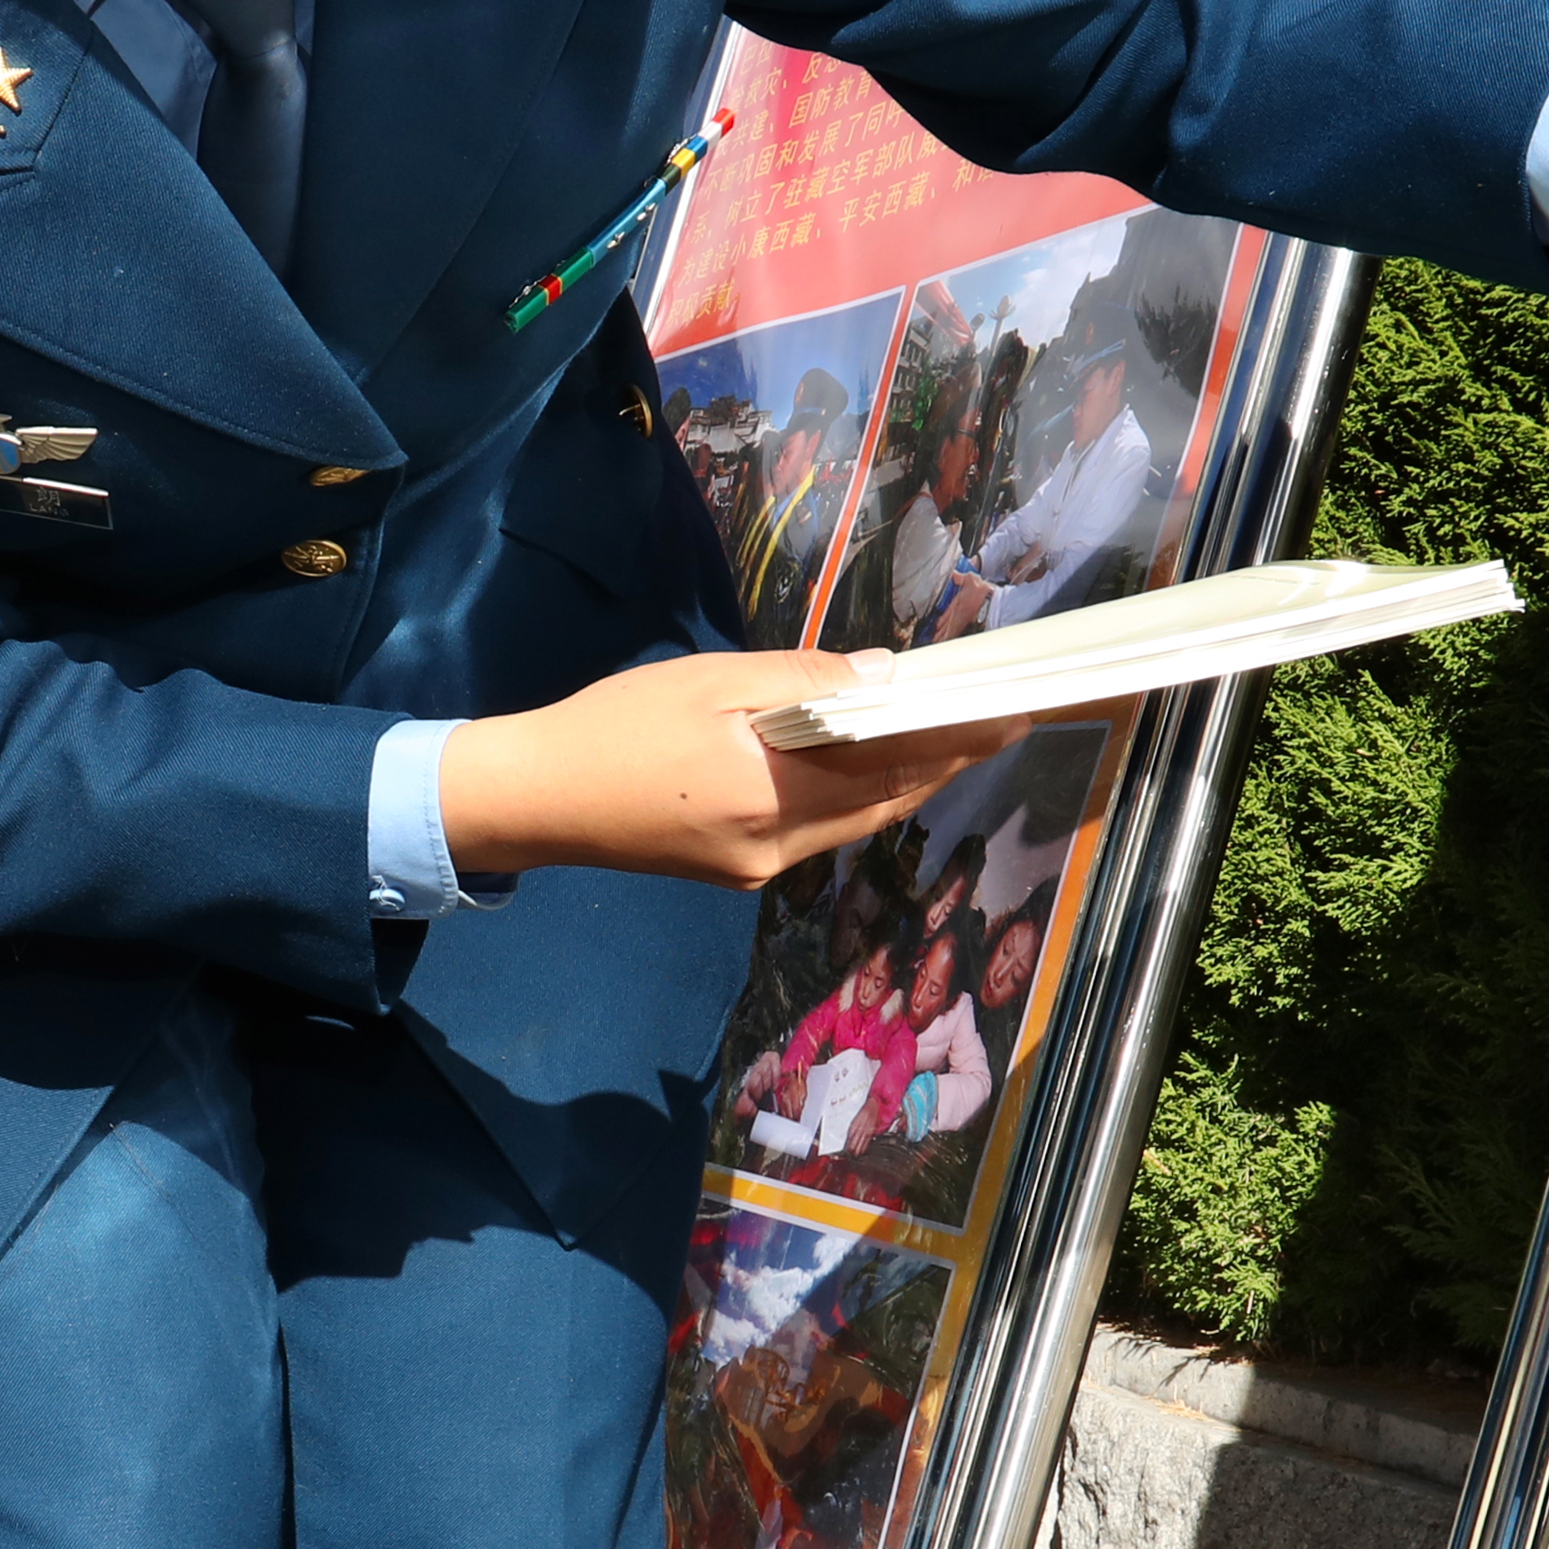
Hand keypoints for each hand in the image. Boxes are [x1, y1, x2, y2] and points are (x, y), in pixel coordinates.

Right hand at [438, 652, 1025, 885]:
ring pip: (854, 822)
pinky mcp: (736, 869)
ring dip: (902, 781)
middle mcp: (777, 847)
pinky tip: (864, 762)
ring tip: (947, 737)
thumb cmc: (616, 727)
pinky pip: (818, 830)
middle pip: (883, 805)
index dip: (957, 739)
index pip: (892, 767)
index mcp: (773, 796)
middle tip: (995, 720)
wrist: (537, 798)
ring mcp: (757, 868)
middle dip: (943, 762)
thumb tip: (883, 679)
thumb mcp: (711, 681)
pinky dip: (854, 795)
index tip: (1011, 711)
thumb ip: (802, 681)